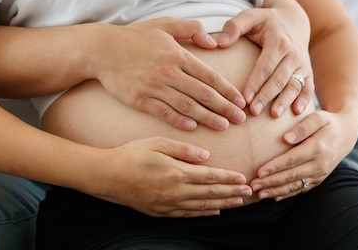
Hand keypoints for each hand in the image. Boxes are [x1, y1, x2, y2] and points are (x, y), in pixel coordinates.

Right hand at [95, 17, 245, 130]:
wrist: (102, 49)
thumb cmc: (134, 37)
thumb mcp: (165, 24)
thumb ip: (192, 29)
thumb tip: (214, 42)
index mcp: (178, 54)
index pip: (209, 75)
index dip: (227, 90)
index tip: (241, 101)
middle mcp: (168, 72)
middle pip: (203, 93)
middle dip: (224, 107)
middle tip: (240, 119)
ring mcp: (153, 87)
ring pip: (187, 106)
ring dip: (207, 117)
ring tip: (223, 126)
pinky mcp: (139, 99)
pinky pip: (163, 112)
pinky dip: (179, 121)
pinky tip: (193, 128)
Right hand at [96, 137, 251, 216]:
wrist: (108, 175)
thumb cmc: (132, 154)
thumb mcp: (157, 143)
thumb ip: (183, 149)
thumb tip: (206, 156)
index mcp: (177, 172)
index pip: (210, 176)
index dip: (229, 178)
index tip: (243, 178)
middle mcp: (175, 192)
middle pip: (211, 193)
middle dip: (232, 193)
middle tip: (249, 192)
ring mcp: (168, 205)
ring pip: (202, 206)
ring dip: (223, 204)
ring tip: (238, 202)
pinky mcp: (161, 212)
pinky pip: (188, 214)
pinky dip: (204, 213)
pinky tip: (214, 210)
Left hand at [216, 0, 313, 117]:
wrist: (293, 21)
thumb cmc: (265, 22)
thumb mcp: (250, 17)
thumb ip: (234, 27)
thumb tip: (219, 43)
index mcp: (278, 42)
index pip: (265, 66)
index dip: (255, 82)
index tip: (244, 97)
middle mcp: (293, 53)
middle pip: (279, 78)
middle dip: (267, 96)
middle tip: (253, 111)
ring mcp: (302, 64)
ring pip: (295, 85)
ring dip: (285, 101)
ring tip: (274, 115)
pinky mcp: (308, 72)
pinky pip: (308, 87)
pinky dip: (304, 100)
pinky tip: (296, 112)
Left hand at [249, 110, 355, 200]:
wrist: (346, 135)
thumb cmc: (328, 123)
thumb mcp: (318, 117)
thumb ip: (302, 127)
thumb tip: (286, 138)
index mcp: (318, 148)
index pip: (293, 159)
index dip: (275, 167)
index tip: (259, 171)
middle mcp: (320, 164)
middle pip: (292, 176)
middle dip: (271, 182)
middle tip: (253, 185)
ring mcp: (320, 174)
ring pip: (295, 186)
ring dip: (276, 191)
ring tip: (259, 194)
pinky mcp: (319, 180)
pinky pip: (301, 189)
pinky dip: (287, 194)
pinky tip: (274, 196)